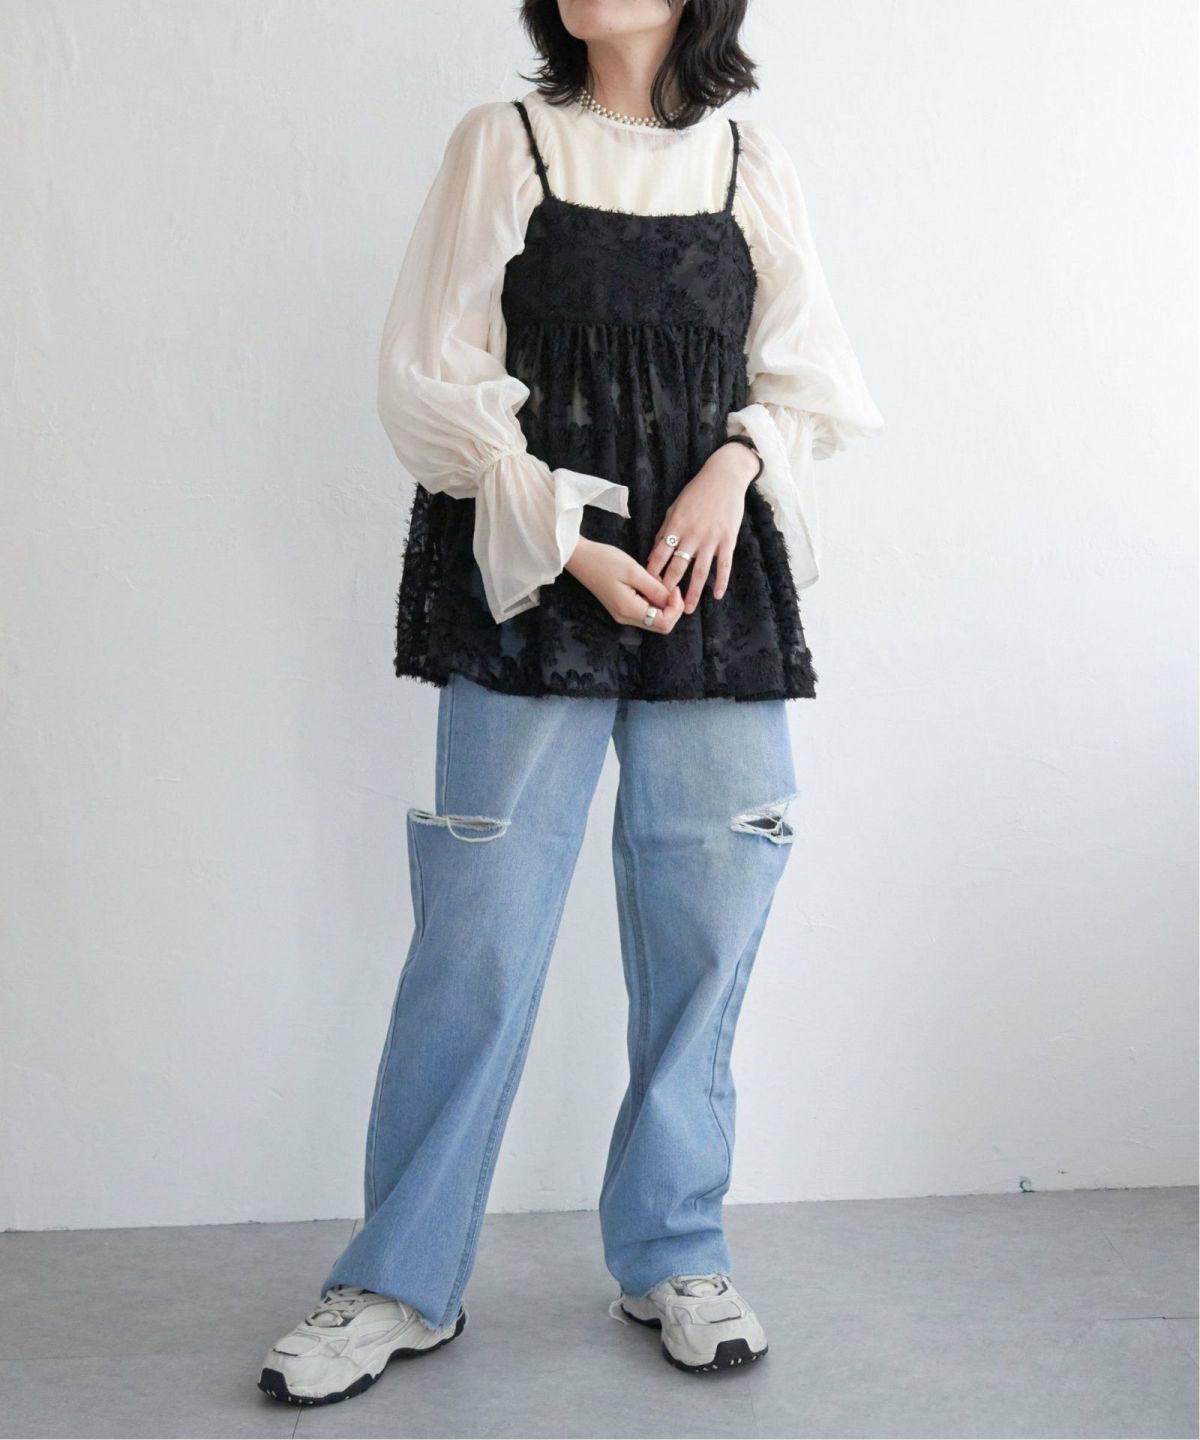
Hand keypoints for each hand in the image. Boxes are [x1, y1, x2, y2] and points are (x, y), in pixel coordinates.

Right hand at [565, 537, 686, 632]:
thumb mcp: (634, 571)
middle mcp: (626, 618)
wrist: (580, 558)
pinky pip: (645, 611)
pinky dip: (653, 600)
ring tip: (656, 581)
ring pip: (654, 618)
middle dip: (672, 607)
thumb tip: (672, 600)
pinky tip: (649, 583)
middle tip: (669, 585)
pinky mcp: (621, 607)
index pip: (664, 623)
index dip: (675, 608)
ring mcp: (623, 614)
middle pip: (661, 625)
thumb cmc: (604, 561)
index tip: (673, 588)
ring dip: (662, 602)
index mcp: (629, 610)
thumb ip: (655, 588)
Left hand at [645, 443, 757, 612]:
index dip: (652, 572)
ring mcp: (711, 538)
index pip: (659, 554)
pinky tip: (716, 595)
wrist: (724, 476)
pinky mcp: (728, 539)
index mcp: (675, 526)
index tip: (646, 588)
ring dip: (693, 593)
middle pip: (677, 567)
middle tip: (662, 606)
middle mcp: (692, 535)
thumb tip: (656, 550)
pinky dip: (721, 582)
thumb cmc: (697, 492)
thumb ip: (666, 529)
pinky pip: (724, 565)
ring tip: (687, 610)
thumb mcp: (675, 507)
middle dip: (669, 588)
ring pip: (700, 572)